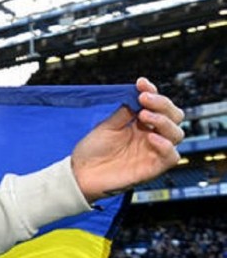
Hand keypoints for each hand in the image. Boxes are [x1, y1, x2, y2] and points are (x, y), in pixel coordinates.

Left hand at [72, 77, 184, 202]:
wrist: (80, 174)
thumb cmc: (92, 151)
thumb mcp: (107, 126)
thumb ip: (125, 112)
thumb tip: (138, 94)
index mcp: (141, 124)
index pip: (158, 105)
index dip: (153, 92)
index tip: (142, 83)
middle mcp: (151, 136)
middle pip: (174, 117)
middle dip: (162, 104)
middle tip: (145, 98)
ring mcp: (153, 151)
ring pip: (176, 134)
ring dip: (164, 121)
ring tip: (144, 116)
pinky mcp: (153, 168)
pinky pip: (172, 157)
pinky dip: (165, 145)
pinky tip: (151, 137)